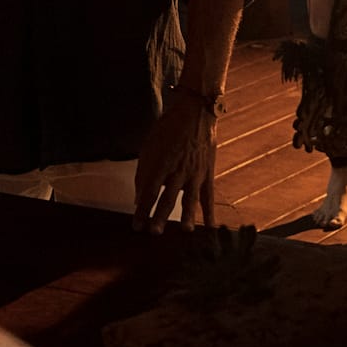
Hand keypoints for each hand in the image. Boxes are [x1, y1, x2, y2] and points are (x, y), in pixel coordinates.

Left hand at [133, 89, 215, 232]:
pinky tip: (210, 226)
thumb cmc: (168, 130)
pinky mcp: (207, 173)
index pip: (149, 192)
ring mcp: (195, 172)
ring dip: (187, 216)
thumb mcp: (149, 147)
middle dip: (160, 216)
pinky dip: (209, 211)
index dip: (142, 210)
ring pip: (190, 198)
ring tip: (184, 230)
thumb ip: (143, 174)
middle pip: (168, 197)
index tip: (136, 226)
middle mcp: (178, 170)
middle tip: (154, 232)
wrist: (194, 113)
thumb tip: (138, 199)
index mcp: (161, 163)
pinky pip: (208, 195)